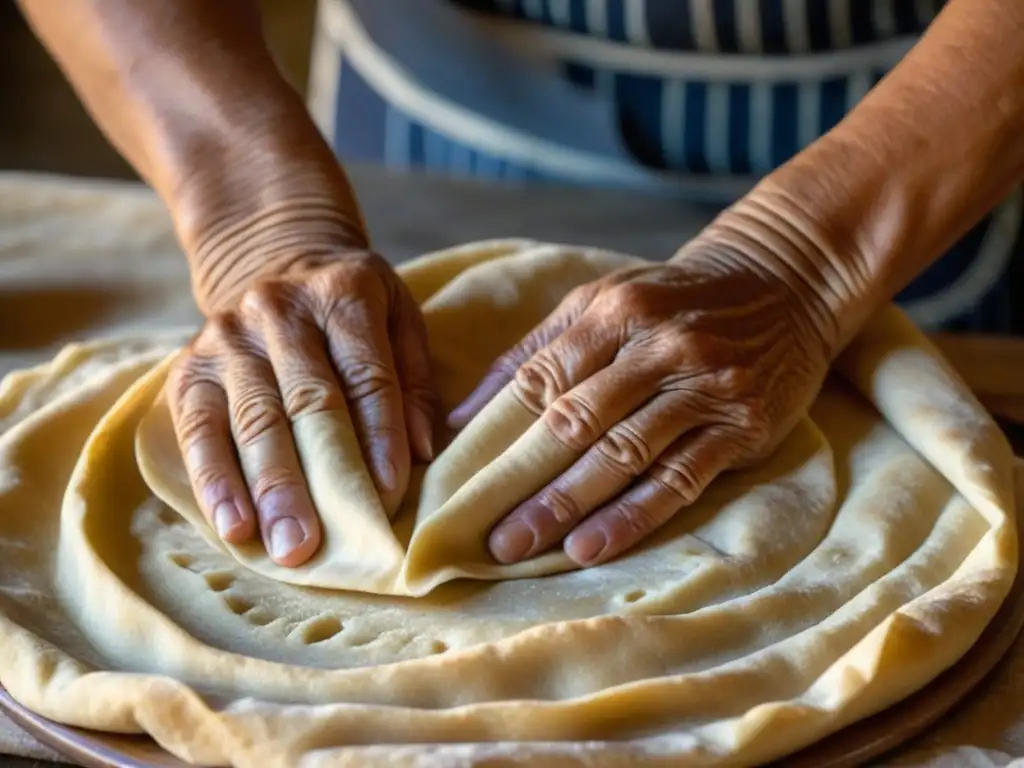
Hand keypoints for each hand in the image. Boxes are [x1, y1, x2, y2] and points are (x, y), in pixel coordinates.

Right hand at [166, 252, 435, 566]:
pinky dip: (214, 480)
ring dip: (267, 489)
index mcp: (343, 293)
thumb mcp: (399, 319)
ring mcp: (227, 337)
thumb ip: (414, 381)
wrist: (270, 260)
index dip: (379, 435)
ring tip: (283, 545)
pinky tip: (232, 525)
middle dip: (316, 477)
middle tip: (326, 539)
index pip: (365, 374)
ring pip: (250, 419)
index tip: (388, 494)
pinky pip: (198, 428)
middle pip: (303, 401)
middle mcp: (279, 310)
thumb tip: (423, 452)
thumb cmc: (350, 309)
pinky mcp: (190, 367)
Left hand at [450, 241, 836, 567]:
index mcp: (616, 310)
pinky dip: (634, 516)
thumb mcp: (606, 299)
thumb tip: (463, 415)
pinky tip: (593, 546)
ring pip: (625, 454)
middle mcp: (660, 347)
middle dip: (525, 481)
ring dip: (570, 505)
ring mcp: (705, 387)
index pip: (544, 378)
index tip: (459, 480)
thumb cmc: (677, 298)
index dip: (497, 433)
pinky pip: (680, 479)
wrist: (786, 284)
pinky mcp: (742, 425)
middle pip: (577, 422)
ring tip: (523, 546)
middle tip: (485, 532)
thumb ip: (538, 350)